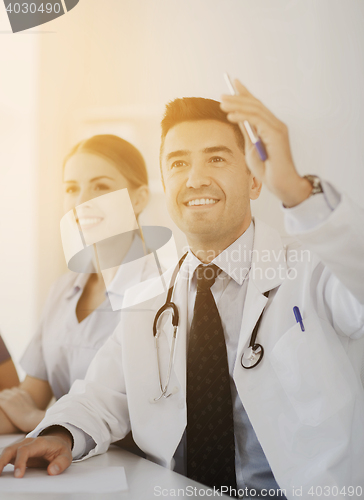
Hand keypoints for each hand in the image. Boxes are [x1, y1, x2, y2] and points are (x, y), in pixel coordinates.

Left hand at [0, 388, 45, 431]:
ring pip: (0, 395)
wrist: (33, 419)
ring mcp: (11, 398)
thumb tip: (24, 408)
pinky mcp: (5, 404)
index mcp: (24, 393)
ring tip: (2, 408)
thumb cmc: (33, 417)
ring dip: (0, 400)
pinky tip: (0, 410)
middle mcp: (17, 393)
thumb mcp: (31, 406)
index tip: (9, 402)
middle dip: (3, 397)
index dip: (10, 395)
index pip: (13, 389)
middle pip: (5, 391)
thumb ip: (26, 403)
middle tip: (4, 406)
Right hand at [0, 433, 72, 477]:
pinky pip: (7, 456)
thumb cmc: (60, 449)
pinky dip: (1, 463)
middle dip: (3, 461)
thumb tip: (52, 471)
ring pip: (7, 452)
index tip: (18, 475)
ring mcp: (22, 446)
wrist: (58, 441)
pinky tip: (0, 471)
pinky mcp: (18, 452)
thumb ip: (61, 463)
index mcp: (39, 443)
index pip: (25, 450)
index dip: (20, 462)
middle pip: (11, 449)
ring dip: (0, 462)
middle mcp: (28, 443)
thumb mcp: (66, 455)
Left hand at [220, 80, 311, 207]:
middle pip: (255, 104)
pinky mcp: (276, 134)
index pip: (257, 105)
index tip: (233, 83)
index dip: (245, 93)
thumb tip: (238, 118)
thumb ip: (247, 133)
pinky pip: (257, 120)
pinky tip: (230, 116)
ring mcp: (277, 128)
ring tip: (222, 104)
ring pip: (255, 109)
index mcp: (271, 127)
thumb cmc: (268, 170)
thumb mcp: (252, 148)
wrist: (280, 184)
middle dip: (238, 97)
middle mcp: (276, 124)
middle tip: (222, 95)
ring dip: (237, 105)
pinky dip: (243, 116)